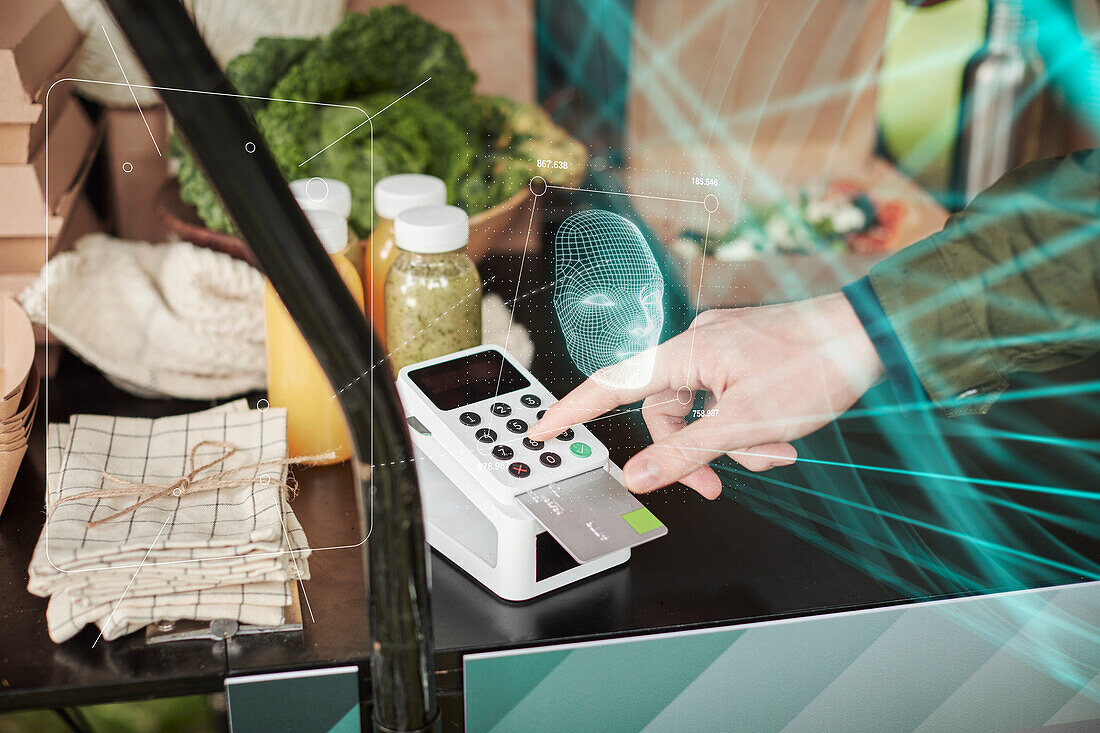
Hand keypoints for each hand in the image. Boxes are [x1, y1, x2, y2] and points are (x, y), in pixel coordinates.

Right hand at [529, 292, 883, 498]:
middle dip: (693, 452)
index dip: (573, 410)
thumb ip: (686, 452)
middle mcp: (698, 344)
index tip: (543, 429)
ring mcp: (723, 348)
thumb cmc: (816, 366)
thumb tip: (638, 476)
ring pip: (702, 411)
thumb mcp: (746, 423)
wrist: (871, 335)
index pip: (613, 385)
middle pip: (666, 411)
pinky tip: (779, 438)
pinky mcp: (745, 355)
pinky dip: (746, 426)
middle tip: (718, 483)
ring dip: (731, 442)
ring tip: (773, 453)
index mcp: (687, 352)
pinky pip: (726, 399)